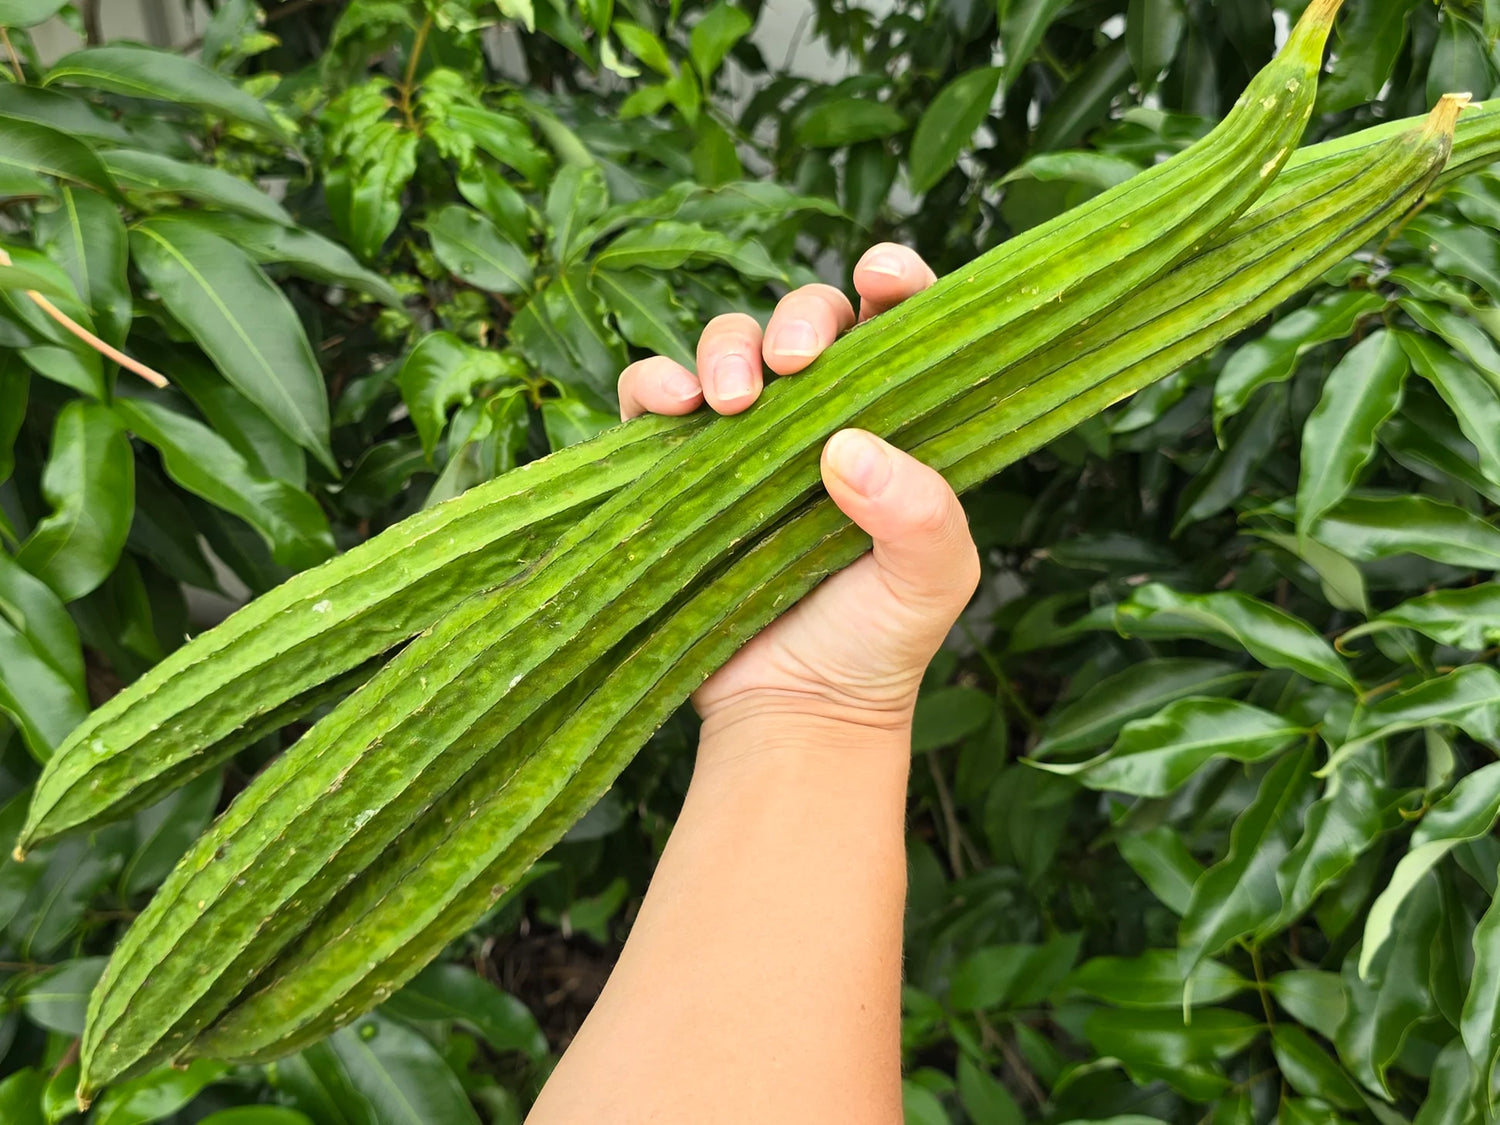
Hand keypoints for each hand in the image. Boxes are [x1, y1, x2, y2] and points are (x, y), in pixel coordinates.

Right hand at [616, 244, 980, 736]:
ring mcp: (743, 442)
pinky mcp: (677, 471)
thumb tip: (847, 445)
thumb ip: (921, 513)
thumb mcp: (930, 581)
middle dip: (795, 322)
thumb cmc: (876, 644)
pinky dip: (651, 385)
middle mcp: (818, 418)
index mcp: (893, 424)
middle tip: (792, 366)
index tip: (881, 276)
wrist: (795, 713)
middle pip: (805, 322)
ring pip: (725, 345)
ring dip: (721, 348)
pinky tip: (667, 408)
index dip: (892, 283)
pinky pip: (650, 400)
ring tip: (723, 402)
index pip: (897, 329)